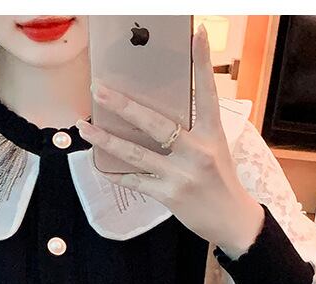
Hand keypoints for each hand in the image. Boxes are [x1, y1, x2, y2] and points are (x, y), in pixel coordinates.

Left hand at [76, 24, 263, 258]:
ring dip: (106, 140)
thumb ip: (191, 130)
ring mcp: (182, 174)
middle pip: (155, 122)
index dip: (202, 63)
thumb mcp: (214, 148)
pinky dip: (116, 173)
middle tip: (99, 90)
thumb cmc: (220, 180)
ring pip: (136, 152)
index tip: (197, 33)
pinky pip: (136, 180)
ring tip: (84, 127)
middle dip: (124, 106)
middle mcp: (197, 150)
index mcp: (211, 133)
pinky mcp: (170, 195)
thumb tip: (157, 116)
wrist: (231, 219)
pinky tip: (99, 165)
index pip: (206, 92)